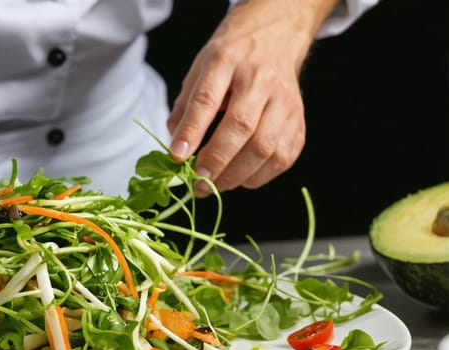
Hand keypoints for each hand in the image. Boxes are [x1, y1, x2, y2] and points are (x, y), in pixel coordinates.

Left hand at [166, 0, 338, 196]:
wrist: (274, 38)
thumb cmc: (231, 59)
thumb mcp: (199, 69)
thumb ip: (185, 107)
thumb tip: (176, 148)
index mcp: (228, 60)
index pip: (207, 99)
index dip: (191, 131)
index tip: (177, 157)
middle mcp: (260, 79)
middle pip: (241, 126)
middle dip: (217, 161)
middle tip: (198, 183)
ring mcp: (285, 100)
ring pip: (265, 147)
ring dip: (237, 175)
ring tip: (216, 185)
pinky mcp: (299, 120)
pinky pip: (283, 157)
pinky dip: (260, 176)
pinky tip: (241, 178)